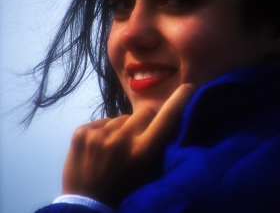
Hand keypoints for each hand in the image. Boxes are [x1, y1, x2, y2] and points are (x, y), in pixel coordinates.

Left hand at [61, 83, 194, 207]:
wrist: (86, 205)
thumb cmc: (124, 190)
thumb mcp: (148, 173)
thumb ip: (159, 148)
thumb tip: (167, 123)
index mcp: (143, 151)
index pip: (167, 118)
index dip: (179, 100)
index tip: (189, 87)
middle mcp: (122, 139)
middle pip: (144, 112)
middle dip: (145, 121)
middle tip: (137, 137)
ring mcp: (99, 134)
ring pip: (120, 118)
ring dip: (121, 129)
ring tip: (113, 149)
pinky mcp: (82, 132)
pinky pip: (101, 122)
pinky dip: (103, 132)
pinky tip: (97, 148)